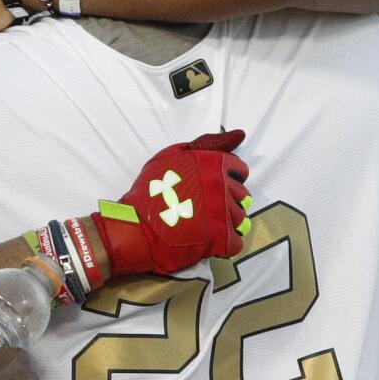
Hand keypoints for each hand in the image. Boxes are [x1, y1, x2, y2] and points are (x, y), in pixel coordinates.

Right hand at [97, 130, 252, 275]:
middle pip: (242, 195)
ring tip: (205, 225)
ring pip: (241, 219)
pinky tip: (209, 240)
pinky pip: (237, 242)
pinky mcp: (221, 240)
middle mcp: (222, 187)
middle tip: (206, 208)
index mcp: (213, 164)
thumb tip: (238, 135)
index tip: (214, 188)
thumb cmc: (149, 193)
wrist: (136, 228)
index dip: (228, 179)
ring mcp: (223, 214)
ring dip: (227, 222)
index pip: (240, 170)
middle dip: (227, 201)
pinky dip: (225, 244)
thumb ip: (206, 144)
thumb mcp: (172, 157)